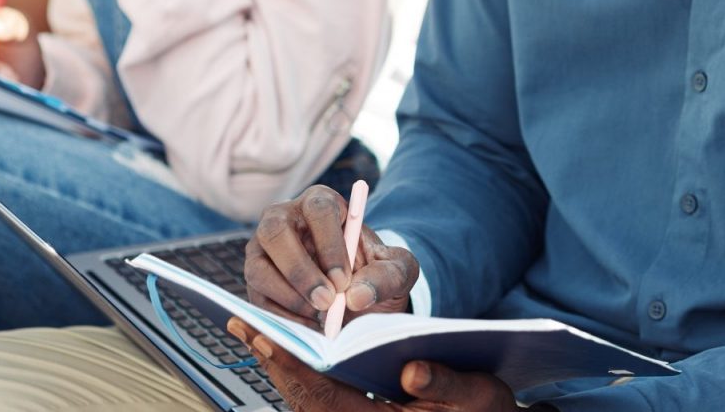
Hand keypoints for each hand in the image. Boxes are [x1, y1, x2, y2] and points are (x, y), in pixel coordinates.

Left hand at [227, 319, 519, 411]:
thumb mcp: (480, 396)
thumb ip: (448, 387)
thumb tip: (414, 373)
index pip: (328, 400)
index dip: (296, 368)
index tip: (268, 339)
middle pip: (307, 400)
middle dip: (275, 362)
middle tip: (244, 324)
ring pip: (308, 400)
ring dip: (281, 366)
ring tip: (254, 330)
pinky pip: (320, 397)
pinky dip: (300, 372)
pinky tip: (286, 346)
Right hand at [245, 185, 416, 329]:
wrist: (357, 295)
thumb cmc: (375, 273)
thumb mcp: (397, 271)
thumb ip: (387, 277)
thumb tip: (356, 296)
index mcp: (322, 203)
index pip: (318, 210)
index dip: (329, 244)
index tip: (344, 280)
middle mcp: (284, 218)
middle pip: (275, 231)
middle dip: (299, 271)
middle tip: (326, 302)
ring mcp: (263, 249)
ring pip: (258, 268)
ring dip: (289, 297)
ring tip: (319, 317)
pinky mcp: (256, 281)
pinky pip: (256, 298)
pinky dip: (281, 317)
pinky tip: (308, 326)